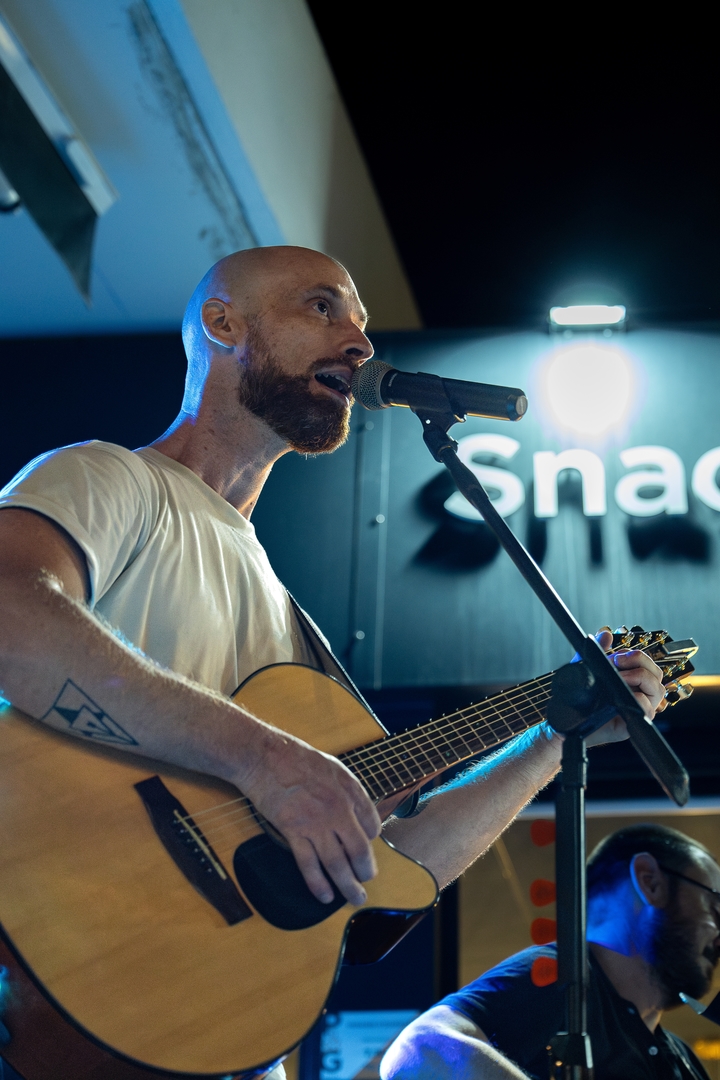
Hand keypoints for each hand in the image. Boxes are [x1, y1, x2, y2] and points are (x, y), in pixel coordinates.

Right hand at [236, 726, 380, 905]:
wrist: (265, 756)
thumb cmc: (296, 759)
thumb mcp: (334, 768)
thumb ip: (349, 792)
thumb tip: (357, 816)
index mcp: (351, 791)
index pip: (372, 827)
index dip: (371, 841)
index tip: (363, 848)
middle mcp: (338, 809)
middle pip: (359, 851)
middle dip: (365, 872)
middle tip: (366, 881)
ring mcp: (316, 823)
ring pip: (337, 863)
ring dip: (348, 885)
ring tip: (355, 897)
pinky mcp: (294, 831)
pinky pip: (309, 865)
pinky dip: (318, 884)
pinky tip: (325, 895)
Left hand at [585, 629, 665, 746]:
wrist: (567, 718)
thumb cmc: (581, 696)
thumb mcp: (587, 668)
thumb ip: (598, 651)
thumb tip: (606, 634)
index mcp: (632, 680)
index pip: (649, 664)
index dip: (637, 656)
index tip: (618, 656)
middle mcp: (638, 693)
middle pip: (657, 674)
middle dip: (640, 662)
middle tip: (619, 662)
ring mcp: (637, 708)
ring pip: (657, 690)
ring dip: (640, 678)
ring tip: (619, 678)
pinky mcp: (632, 723)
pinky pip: (647, 709)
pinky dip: (637, 699)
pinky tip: (620, 695)